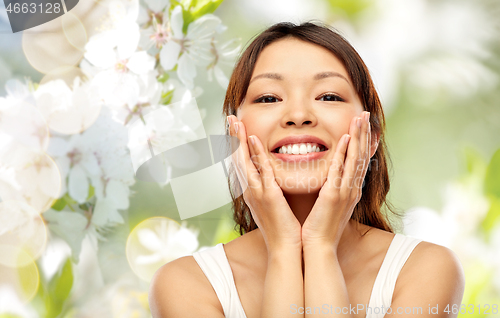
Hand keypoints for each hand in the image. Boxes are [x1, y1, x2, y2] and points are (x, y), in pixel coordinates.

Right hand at [228, 115, 301, 252]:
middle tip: (231, 118)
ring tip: (236, 122)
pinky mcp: (269, 195)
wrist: (285, 249)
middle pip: (237, 159)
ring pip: (243, 161)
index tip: (237, 129)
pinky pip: (260, 170)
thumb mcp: (273, 206)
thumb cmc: (282, 229)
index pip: (242, 164)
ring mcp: (257, 192)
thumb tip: (273, 181)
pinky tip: (252, 139)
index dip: (238, 146)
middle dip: (233, 138)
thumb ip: (271, 191)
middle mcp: (251, 190)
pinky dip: (255, 154)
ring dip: (239, 140)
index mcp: (253, 192)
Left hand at [301, 111, 372, 250]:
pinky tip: (345, 138)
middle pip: (362, 155)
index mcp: (351, 190)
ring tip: (359, 118)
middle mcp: (352, 189)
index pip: (360, 161)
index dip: (364, 142)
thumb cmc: (322, 226)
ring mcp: (345, 192)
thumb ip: (333, 189)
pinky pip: (340, 170)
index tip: (364, 125)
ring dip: (358, 137)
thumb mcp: (331, 205)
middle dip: (364, 133)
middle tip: (364, 114)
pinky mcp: (334, 195)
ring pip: (355, 158)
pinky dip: (344, 153)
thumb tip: (332, 179)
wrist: (318, 245)